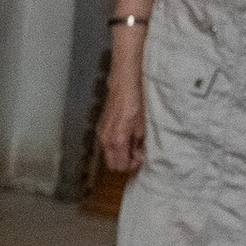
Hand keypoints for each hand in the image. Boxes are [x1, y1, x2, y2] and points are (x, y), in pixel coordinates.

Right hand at [97, 61, 146, 179]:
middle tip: (139, 153)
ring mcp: (101, 131)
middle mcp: (106, 138)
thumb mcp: (144, 123)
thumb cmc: (136, 98)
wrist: (125, 79)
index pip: (120, 166)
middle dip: (125, 162)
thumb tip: (140, 156)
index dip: (133, 165)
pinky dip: (116, 144)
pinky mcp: (101, 125)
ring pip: (109, 154)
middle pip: (112, 164)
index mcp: (117, 140)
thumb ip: (141, 143)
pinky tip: (127, 134)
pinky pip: (107, 143)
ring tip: (135, 143)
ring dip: (121, 153)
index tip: (142, 158)